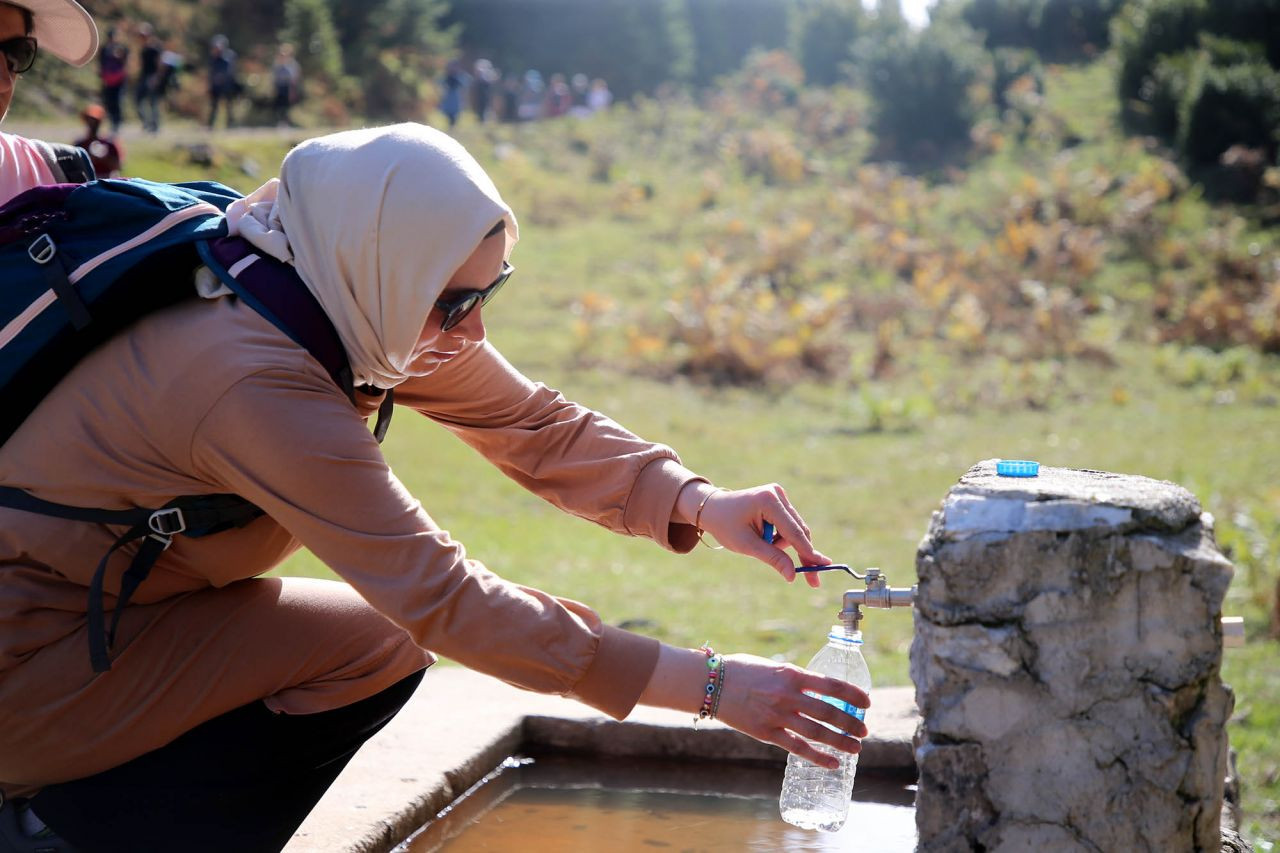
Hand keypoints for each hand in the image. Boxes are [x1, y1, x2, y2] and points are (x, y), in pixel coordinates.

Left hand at [680, 482, 833, 586]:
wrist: (712, 509)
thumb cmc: (725, 526)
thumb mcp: (747, 545)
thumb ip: (772, 558)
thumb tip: (793, 575)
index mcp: (768, 500)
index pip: (792, 532)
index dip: (808, 552)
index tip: (824, 565)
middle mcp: (777, 494)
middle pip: (798, 531)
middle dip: (802, 554)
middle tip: (812, 581)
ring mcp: (779, 495)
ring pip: (794, 530)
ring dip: (782, 544)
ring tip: (758, 543)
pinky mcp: (778, 500)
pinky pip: (788, 525)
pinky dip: (780, 537)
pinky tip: (763, 537)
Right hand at [715, 652, 868, 768]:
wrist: (711, 683)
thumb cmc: (742, 670)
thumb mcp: (774, 667)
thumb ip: (795, 679)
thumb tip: (818, 691)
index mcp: (792, 674)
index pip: (831, 685)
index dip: (853, 695)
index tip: (866, 702)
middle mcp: (788, 695)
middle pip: (829, 711)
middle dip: (851, 723)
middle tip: (864, 731)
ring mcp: (777, 716)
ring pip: (818, 732)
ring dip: (841, 741)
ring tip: (856, 748)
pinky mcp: (766, 733)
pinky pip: (797, 748)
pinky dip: (818, 757)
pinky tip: (833, 763)